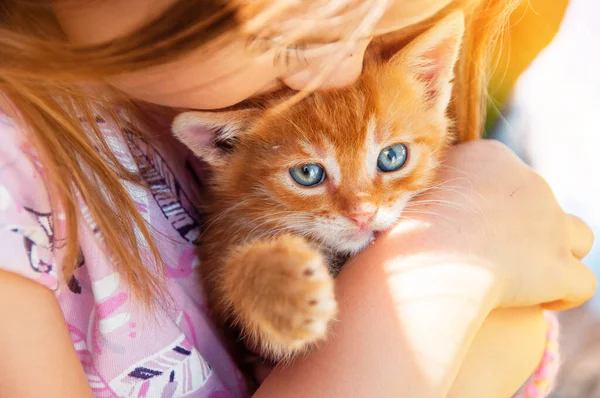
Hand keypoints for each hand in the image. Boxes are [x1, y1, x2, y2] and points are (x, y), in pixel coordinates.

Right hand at [399, 139, 595, 309]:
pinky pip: (581, 283)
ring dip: (559, 254)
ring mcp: (550, 224)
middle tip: (490, 256)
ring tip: (529, 277)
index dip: (497, 205)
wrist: (419, 260)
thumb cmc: (403, 228)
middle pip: (542, 205)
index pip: (510, 178)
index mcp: (491, 158)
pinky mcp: (558, 267)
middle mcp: (529, 183)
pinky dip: (563, 294)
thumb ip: (434, 187)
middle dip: (525, 230)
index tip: (473, 228)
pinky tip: (539, 303)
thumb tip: (434, 198)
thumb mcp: (411, 192)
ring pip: (579, 236)